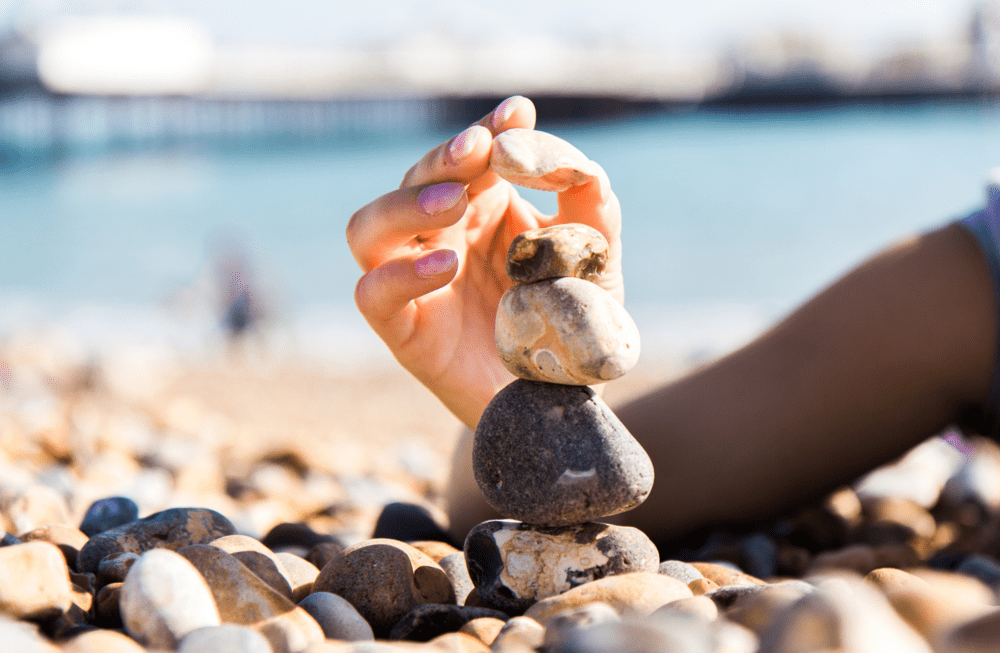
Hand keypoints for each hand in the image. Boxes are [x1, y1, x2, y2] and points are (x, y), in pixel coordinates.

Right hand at [346, 96, 623, 427]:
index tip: (517, 113)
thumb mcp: (594, 261)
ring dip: (404, 205)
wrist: (557, 400)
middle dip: (443, 157)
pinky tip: (448, 266)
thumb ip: (593, 211)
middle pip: (412, 180)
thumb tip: (581, 167)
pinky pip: (372, 294)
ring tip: (453, 203)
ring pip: (368, 228)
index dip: (486, 128)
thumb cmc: (568, 323)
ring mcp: (412, 283)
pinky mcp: (403, 332)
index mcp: (481, 210)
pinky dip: (400, 275)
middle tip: (479, 150)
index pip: (468, 155)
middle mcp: (438, 238)